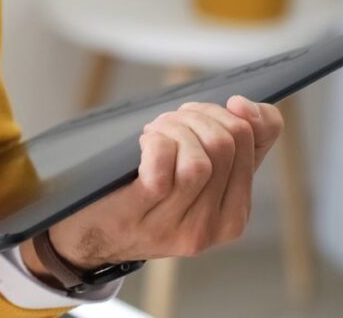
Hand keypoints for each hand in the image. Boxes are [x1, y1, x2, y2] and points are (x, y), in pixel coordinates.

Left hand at [25, 95, 284, 274]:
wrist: (86, 236)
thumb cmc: (139, 194)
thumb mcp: (190, 177)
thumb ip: (227, 148)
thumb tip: (247, 108)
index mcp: (233, 216)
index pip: (256, 142)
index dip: (235, 111)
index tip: (214, 106)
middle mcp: (211, 226)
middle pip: (228, 144)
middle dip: (199, 115)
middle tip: (172, 120)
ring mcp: (177, 225)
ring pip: (201, 157)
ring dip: (175, 128)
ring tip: (156, 132)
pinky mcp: (141, 215)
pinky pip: (164, 166)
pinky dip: (156, 143)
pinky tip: (144, 144)